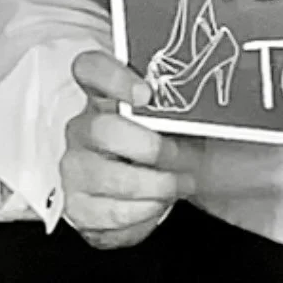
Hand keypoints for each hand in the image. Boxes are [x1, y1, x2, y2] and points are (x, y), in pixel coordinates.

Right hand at [61, 49, 196, 249]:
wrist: (151, 190)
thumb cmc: (166, 146)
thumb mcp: (174, 120)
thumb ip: (180, 106)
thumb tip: (207, 105)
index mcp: (104, 95)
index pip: (91, 69)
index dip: (114, 77)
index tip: (146, 94)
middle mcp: (83, 128)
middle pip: (102, 129)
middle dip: (148, 148)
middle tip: (178, 157)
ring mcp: (75, 167)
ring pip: (106, 177)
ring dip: (152, 186)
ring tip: (177, 186)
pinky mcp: (77, 207)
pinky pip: (109, 213)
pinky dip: (141, 214)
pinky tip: (156, 205)